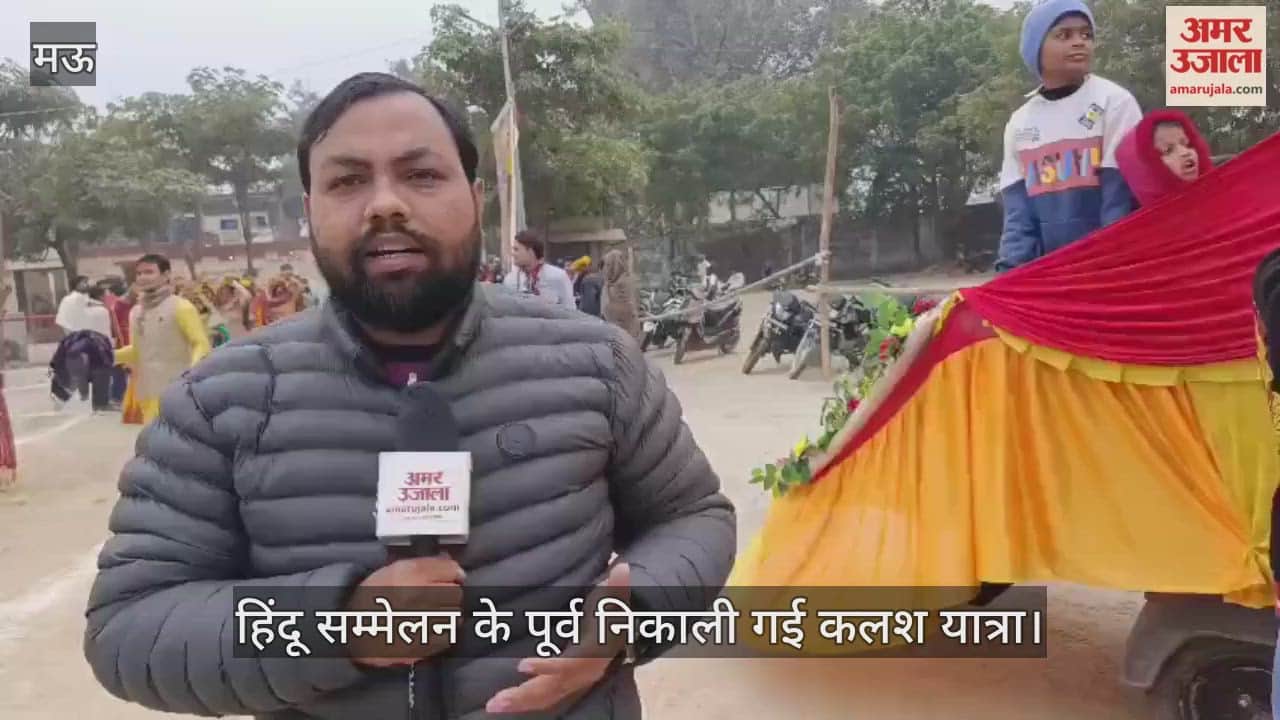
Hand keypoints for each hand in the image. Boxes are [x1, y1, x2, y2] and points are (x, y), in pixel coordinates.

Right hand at [345, 554, 464, 667]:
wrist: (349, 628)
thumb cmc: (372, 597)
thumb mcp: (394, 569)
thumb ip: (425, 565)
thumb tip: (452, 565)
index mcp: (409, 574)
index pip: (451, 570)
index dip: (452, 573)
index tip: (451, 577)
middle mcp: (415, 596)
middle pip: (455, 593)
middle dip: (450, 594)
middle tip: (439, 597)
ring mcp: (418, 622)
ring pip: (453, 616)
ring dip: (448, 614)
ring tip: (433, 614)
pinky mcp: (419, 645)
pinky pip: (446, 637)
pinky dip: (442, 634)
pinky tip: (429, 629)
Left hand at [486, 563, 630, 714]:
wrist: (621, 632)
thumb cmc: (613, 612)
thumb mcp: (616, 599)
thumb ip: (617, 586)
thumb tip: (622, 567)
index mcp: (594, 653)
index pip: (569, 663)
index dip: (547, 666)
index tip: (521, 666)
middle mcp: (584, 672)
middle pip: (553, 687)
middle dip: (525, 695)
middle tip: (496, 701)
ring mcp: (575, 680)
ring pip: (546, 696)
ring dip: (520, 702)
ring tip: (494, 706)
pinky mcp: (566, 684)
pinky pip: (545, 697)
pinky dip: (525, 702)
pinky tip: (504, 704)